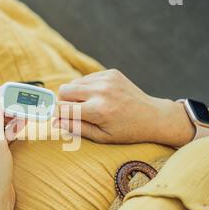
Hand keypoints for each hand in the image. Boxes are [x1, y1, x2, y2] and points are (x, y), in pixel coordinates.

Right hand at [55, 69, 194, 146]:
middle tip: (75, 112)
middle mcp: (101, 91)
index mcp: (98, 110)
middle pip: (64, 90)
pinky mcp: (111, 72)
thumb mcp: (101, 137)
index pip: (63, 107)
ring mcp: (106, 79)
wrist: (153, 117)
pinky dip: (87, 87)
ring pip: (74, 82)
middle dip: (64, 102)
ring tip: (89, 105)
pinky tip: (99, 97)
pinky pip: (87, 77)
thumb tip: (56, 123)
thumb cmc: (127, 131)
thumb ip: (76, 128)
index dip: (59, 114)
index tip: (61, 118)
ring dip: (76, 94)